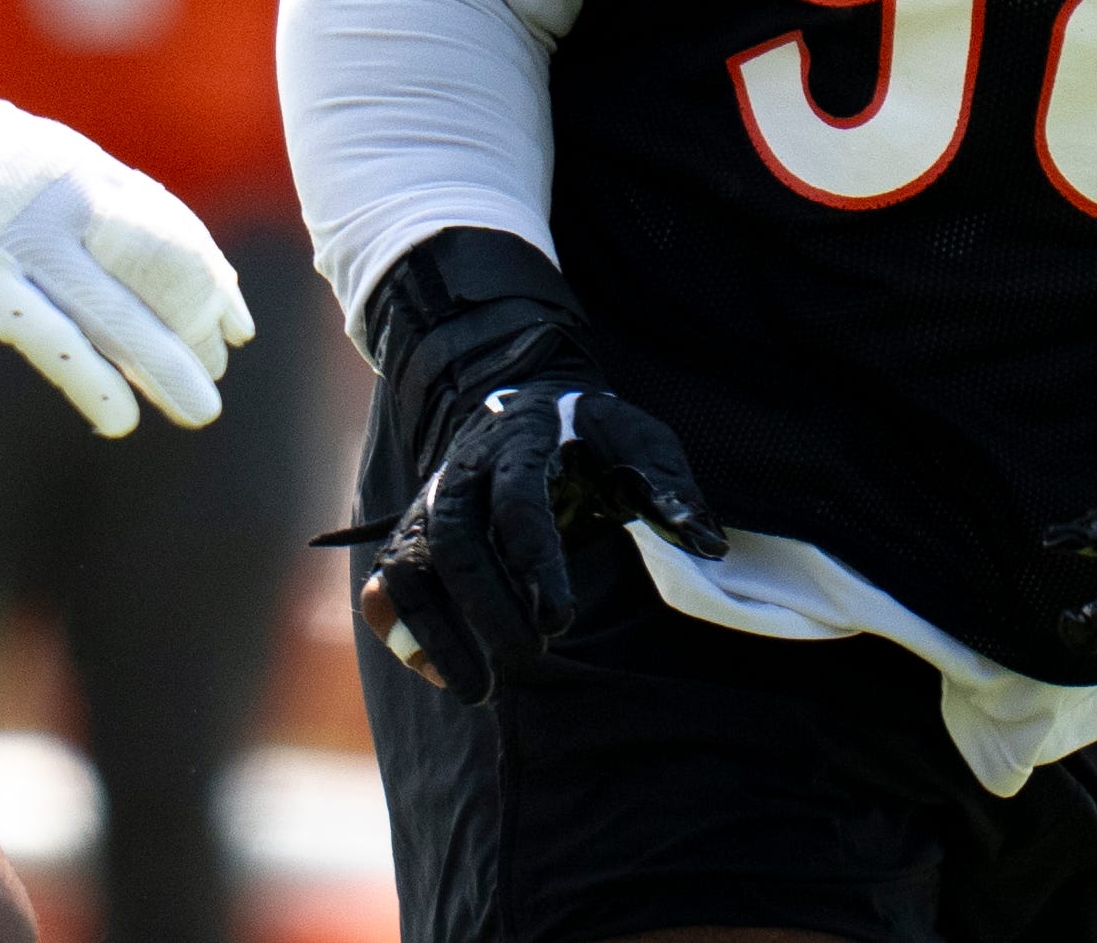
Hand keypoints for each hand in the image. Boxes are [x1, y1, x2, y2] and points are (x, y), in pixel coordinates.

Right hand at [0, 0, 253, 437]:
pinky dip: (92, 383)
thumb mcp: (6, 141)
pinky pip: (51, 341)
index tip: (230, 313)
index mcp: (75, 162)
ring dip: (166, 365)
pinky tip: (120, 419)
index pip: (167, 225)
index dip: (206, 274)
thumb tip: (104, 210)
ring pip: (118, 313)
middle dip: (199, 325)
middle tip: (221, 369)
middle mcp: (65, 197)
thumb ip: (60, 176)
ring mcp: (22, 240)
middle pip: (161, 270)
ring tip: (201, 408)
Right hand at [346, 381, 725, 701]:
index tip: (560, 620)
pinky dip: (404, 634)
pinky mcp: (409, 539)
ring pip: (409, 570)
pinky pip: (387, 589)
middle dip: (488, 608)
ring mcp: (427, 507)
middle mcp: (461, 473)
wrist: (520, 403)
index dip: (534, 560)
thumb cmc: (590, 434)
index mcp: (520, 443)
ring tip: (480, 693)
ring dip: (437, 635)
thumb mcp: (637, 440)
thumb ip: (670, 488)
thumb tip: (710, 545)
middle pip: (455, 541)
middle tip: (530, 658)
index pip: (516, 501)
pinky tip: (446, 675)